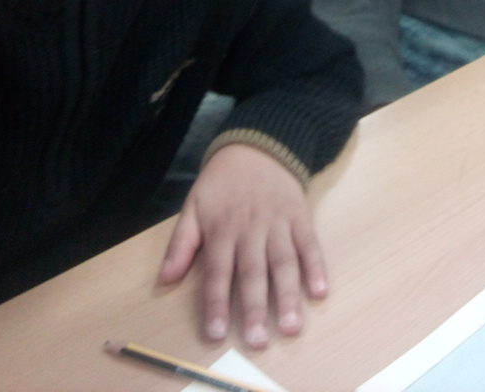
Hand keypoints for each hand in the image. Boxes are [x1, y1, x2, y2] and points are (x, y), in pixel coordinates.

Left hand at [159, 144, 326, 349]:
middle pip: (253, 272)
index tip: (215, 334)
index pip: (218, 271)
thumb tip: (165, 280)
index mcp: (222, 229)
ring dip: (288, 295)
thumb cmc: (222, 182)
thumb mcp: (193, 206)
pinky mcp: (300, 217)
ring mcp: (279, 223)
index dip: (216, 303)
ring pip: (284, 263)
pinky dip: (316, 267)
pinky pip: (310, 244)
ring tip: (291, 326)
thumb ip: (181, 244)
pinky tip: (320, 291)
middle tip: (258, 341)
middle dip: (255, 308)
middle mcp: (251, 229)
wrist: (259, 145)